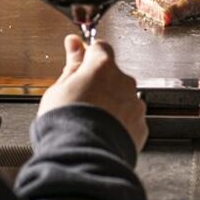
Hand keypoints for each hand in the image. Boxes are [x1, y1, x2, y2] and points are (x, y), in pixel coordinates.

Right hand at [39, 35, 147, 150]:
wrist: (82, 157)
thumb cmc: (66, 123)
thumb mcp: (59, 89)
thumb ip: (72, 65)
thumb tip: (74, 43)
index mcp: (102, 68)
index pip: (100, 48)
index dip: (89, 56)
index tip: (80, 62)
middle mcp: (124, 82)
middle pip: (112, 75)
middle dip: (100, 84)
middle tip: (80, 101)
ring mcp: (135, 104)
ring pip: (123, 98)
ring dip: (111, 104)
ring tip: (91, 121)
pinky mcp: (141, 126)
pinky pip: (129, 119)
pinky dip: (119, 124)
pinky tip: (102, 133)